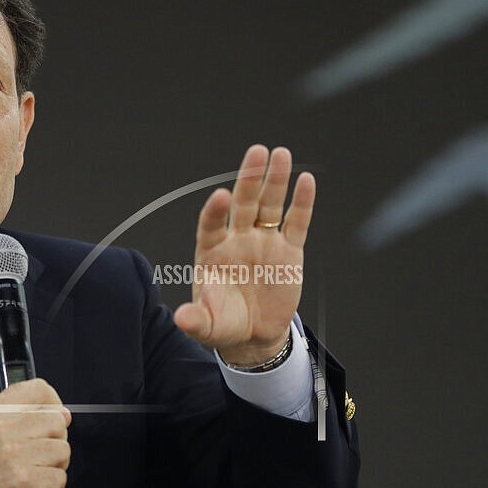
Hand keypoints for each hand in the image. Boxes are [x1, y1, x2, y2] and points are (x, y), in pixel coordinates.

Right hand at [0, 379, 70, 487]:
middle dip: (57, 439)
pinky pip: (60, 477)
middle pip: (57, 420)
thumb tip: (62, 412)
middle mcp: (2, 429)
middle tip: (42, 454)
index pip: (40, 389)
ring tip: (37, 472)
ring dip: (56, 465)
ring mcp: (14, 455)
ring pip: (63, 449)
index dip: (54, 404)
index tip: (53, 418)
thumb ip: (18, 416)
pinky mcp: (24, 481)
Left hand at [174, 145, 313, 366]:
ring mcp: (263, 242)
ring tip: (280, 154)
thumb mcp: (207, 326)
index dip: (215, 211)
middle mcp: (237, 239)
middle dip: (249, 179)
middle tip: (256, 153)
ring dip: (275, 180)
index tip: (220, 196)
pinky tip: (305, 182)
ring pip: (270, 205)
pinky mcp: (289, 250)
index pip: (211, 224)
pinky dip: (302, 203)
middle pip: (243, 203)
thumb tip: (182, 319)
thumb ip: (196, 320)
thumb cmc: (224, 323)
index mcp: (212, 251)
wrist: (253, 335)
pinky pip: (296, 223)